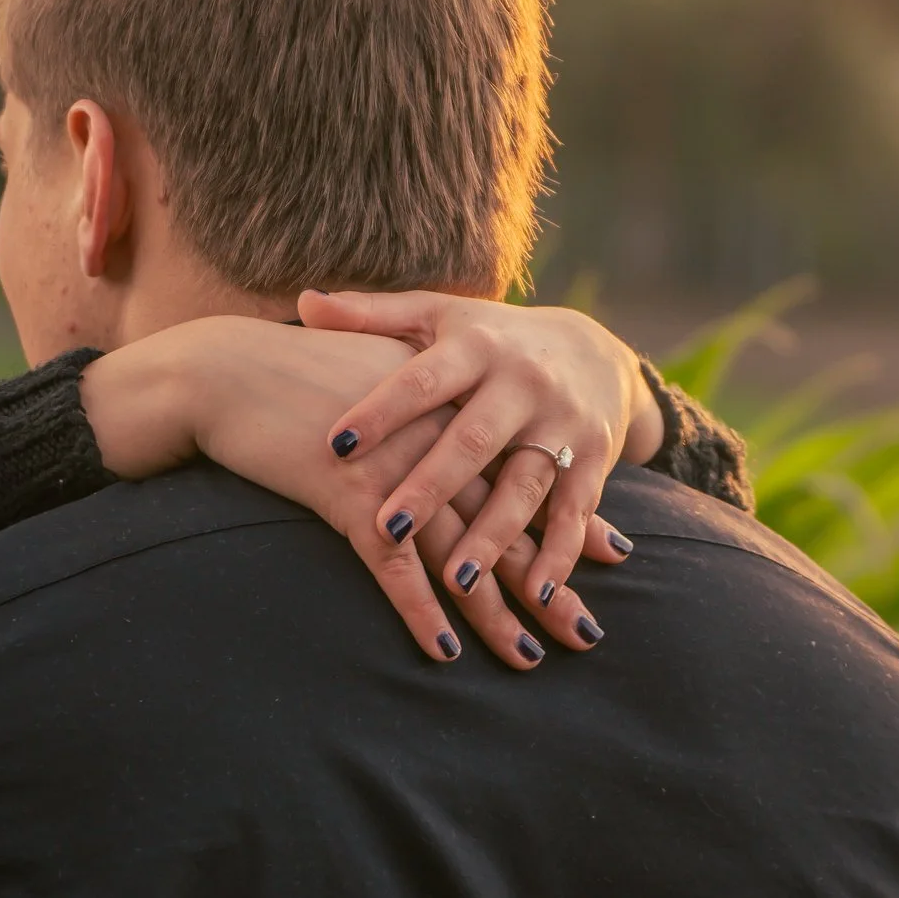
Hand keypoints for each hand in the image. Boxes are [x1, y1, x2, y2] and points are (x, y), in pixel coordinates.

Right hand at [81, 318, 626, 670]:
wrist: (232, 367)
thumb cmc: (300, 375)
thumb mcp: (378, 378)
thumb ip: (428, 404)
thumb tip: (459, 434)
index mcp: (453, 411)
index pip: (522, 477)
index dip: (565, 520)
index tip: (615, 557)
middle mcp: (438, 442)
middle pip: (505, 526)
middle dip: (548, 584)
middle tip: (588, 634)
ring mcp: (398, 472)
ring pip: (459, 556)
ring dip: (494, 615)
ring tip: (528, 660)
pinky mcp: (351, 497)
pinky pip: (393, 567)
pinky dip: (418, 610)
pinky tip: (442, 650)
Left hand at [300, 294, 658, 616]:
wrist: (594, 349)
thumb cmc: (488, 339)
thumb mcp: (435, 316)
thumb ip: (370, 316)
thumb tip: (302, 304)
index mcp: (475, 345)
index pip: (422, 379)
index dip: (381, 411)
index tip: (336, 445)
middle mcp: (522, 382)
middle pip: (474, 439)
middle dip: (433, 486)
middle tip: (388, 528)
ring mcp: (563, 422)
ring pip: (525, 484)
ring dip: (494, 536)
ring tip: (456, 582)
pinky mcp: (596, 456)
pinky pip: (576, 510)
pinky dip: (561, 554)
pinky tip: (535, 594)